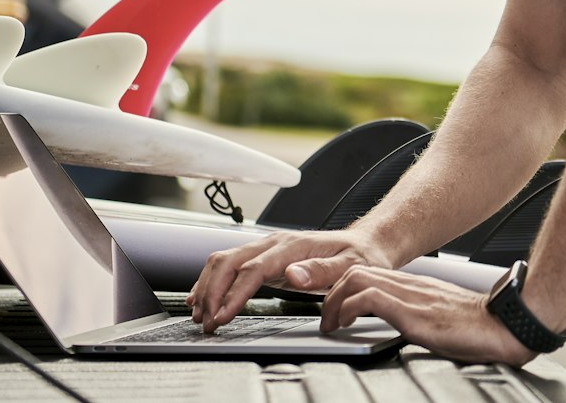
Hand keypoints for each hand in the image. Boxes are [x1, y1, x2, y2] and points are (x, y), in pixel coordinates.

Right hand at [187, 228, 388, 332]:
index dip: (234, 293)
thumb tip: (293, 274)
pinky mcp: (265, 257)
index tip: (222, 316)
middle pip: (230, 262)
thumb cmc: (359, 256)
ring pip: (224, 260)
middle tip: (206, 322)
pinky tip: (204, 297)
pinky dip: (213, 281)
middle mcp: (275, 243)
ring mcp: (268, 249)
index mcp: (293, 246)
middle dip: (212, 292)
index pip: (253, 269)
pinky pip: (231, 265)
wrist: (365, 244)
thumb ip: (322, 271)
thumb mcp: (351, 266)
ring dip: (207, 286)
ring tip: (200, 315)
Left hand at [322, 266, 538, 365]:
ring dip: (334, 302)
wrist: (502, 325)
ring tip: (331, 325)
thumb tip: (403, 325)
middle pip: (355, 271)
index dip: (342, 289)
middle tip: (326, 320)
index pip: (368, 273)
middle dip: (330, 295)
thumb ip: (418, 313)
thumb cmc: (477, 326)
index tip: (334, 311)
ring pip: (356, 278)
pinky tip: (347, 325)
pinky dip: (349, 309)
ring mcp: (409, 296)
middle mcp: (409, 285)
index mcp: (415, 285)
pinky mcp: (412, 313)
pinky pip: (369, 298)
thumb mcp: (439, 316)